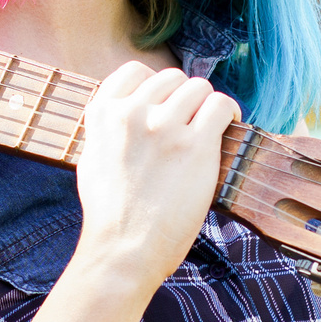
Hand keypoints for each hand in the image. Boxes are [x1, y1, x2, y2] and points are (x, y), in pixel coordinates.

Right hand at [69, 63, 238, 291]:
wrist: (123, 249)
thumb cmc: (109, 214)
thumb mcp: (92, 159)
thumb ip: (108, 130)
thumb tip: (126, 112)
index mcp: (103, 113)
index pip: (135, 71)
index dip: (155, 87)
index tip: (164, 106)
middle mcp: (133, 112)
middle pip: (172, 79)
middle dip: (183, 100)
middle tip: (188, 126)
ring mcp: (165, 126)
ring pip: (199, 87)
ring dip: (206, 106)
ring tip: (209, 129)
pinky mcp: (195, 145)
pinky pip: (221, 106)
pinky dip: (228, 113)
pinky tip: (227, 128)